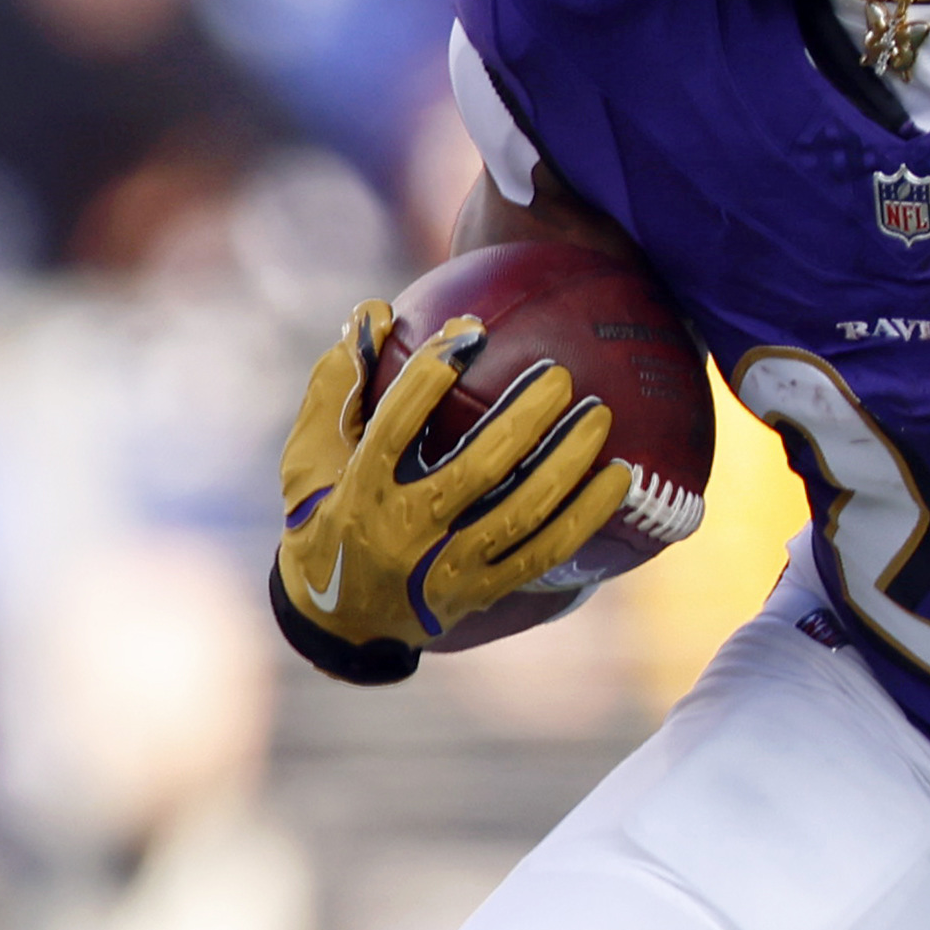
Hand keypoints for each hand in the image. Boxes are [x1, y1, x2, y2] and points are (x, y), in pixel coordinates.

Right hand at [275, 293, 630, 649]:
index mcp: (358, 491)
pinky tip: (619, 476)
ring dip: (566, 461)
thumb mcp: (309, 453)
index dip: (431, 374)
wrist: (337, 620)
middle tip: (559, 374)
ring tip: (599, 414)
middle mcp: (405, 534)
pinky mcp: (481, 591)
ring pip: (521, 512)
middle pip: (476, 469)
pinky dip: (586, 514)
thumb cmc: (321, 514)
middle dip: (524, 418)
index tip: (470, 330)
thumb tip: (374, 310)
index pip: (396, 425)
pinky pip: (546, 552)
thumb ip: (338, 382)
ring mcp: (447, 569)